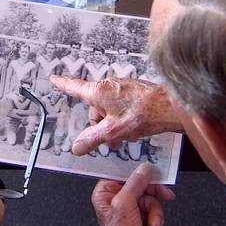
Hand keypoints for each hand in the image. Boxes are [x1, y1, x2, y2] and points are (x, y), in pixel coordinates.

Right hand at [49, 76, 184, 155]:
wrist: (171, 106)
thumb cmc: (145, 112)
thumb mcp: (113, 131)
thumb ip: (92, 138)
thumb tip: (78, 146)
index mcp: (99, 92)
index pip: (74, 87)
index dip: (63, 84)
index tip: (54, 79)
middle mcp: (110, 86)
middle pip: (95, 107)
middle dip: (100, 124)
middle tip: (111, 139)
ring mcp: (123, 87)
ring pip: (109, 108)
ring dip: (113, 124)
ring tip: (126, 136)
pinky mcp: (134, 91)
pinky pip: (122, 106)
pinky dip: (124, 118)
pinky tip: (135, 128)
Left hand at [92, 163, 175, 225]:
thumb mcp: (125, 204)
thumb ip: (135, 183)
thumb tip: (144, 169)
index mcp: (105, 193)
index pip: (120, 173)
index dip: (134, 170)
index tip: (148, 167)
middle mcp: (116, 199)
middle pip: (139, 184)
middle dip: (152, 193)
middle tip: (163, 193)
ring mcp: (130, 208)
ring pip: (149, 197)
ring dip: (154, 210)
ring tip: (151, 221)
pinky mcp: (142, 217)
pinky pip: (154, 208)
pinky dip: (156, 218)